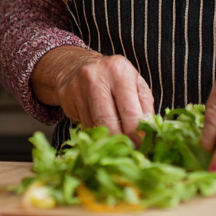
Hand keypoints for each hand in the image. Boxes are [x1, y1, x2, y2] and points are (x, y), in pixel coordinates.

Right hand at [37, 47, 153, 141]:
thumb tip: (149, 132)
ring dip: (106, 138)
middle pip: (108, 123)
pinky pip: (82, 125)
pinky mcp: (66, 98)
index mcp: (120, 72)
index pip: (130, 113)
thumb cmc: (113, 77)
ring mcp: (78, 88)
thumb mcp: (135, 83)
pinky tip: (98, 126)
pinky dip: (93, 131)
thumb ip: (145, 106)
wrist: (76, 65)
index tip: (142, 146)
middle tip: (129, 151)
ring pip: (94, 127)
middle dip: (120, 141)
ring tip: (115, 140)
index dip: (136, 135)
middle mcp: (96, 78)